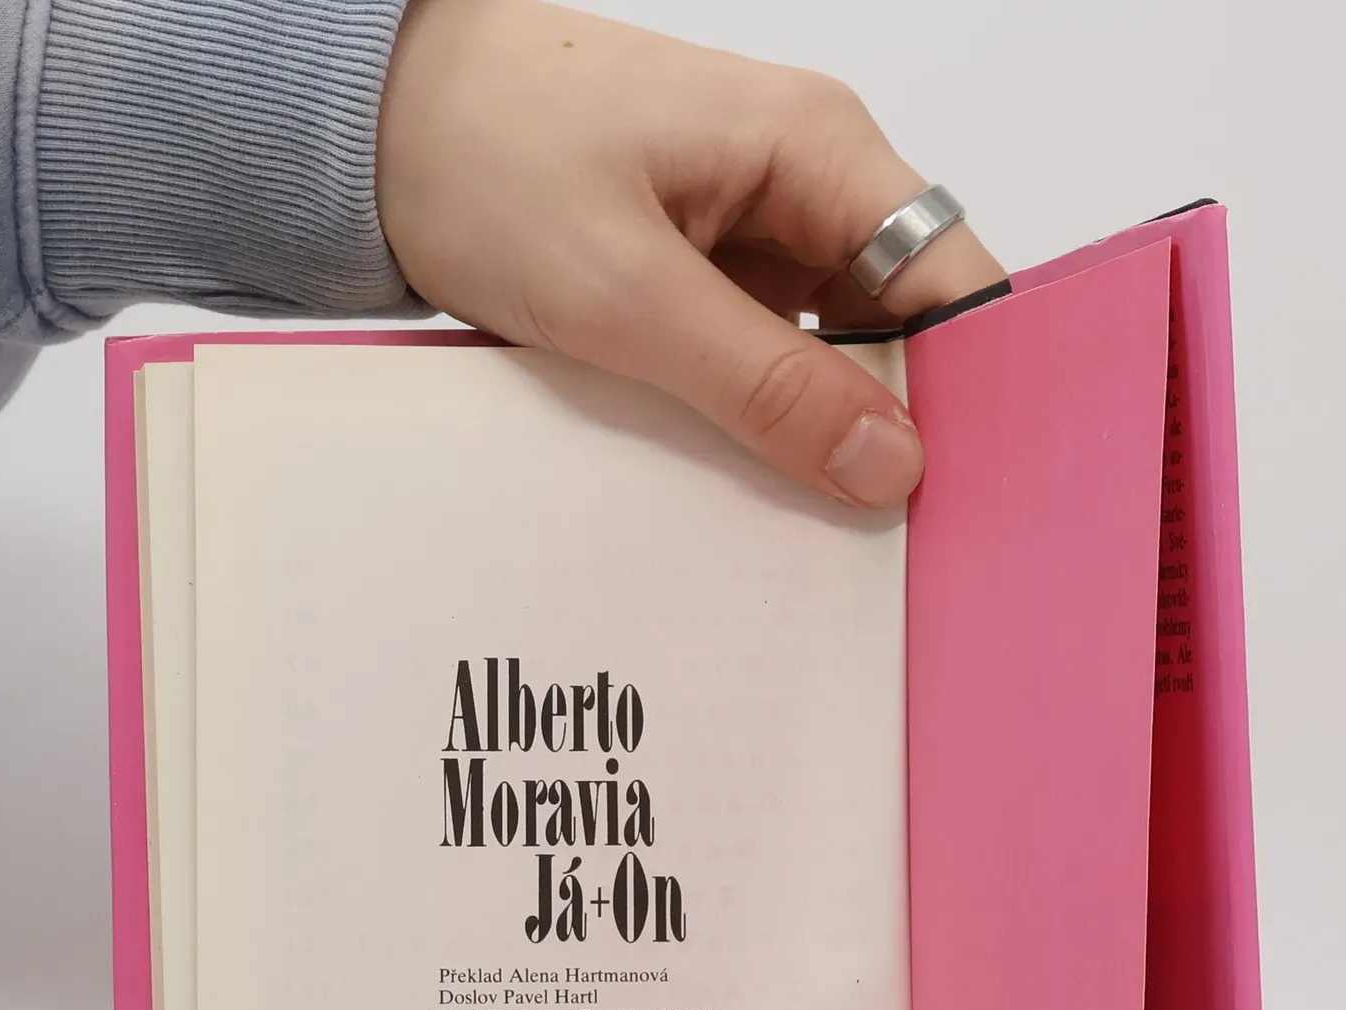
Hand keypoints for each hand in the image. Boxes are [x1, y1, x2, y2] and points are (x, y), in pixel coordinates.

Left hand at [375, 0, 1004, 506]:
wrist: (370, 125)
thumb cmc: (485, 157)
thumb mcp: (627, 293)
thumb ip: (764, 384)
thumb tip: (891, 464)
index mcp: (817, 152)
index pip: (953, 279)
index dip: (974, 389)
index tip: (970, 496)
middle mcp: (805, 187)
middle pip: (900, 328)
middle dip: (898, 429)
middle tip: (891, 547)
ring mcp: (753, 235)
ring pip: (830, 358)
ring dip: (821, 437)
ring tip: (823, 535)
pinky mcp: (703, 279)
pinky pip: (763, 364)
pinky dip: (760, 424)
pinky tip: (752, 490)